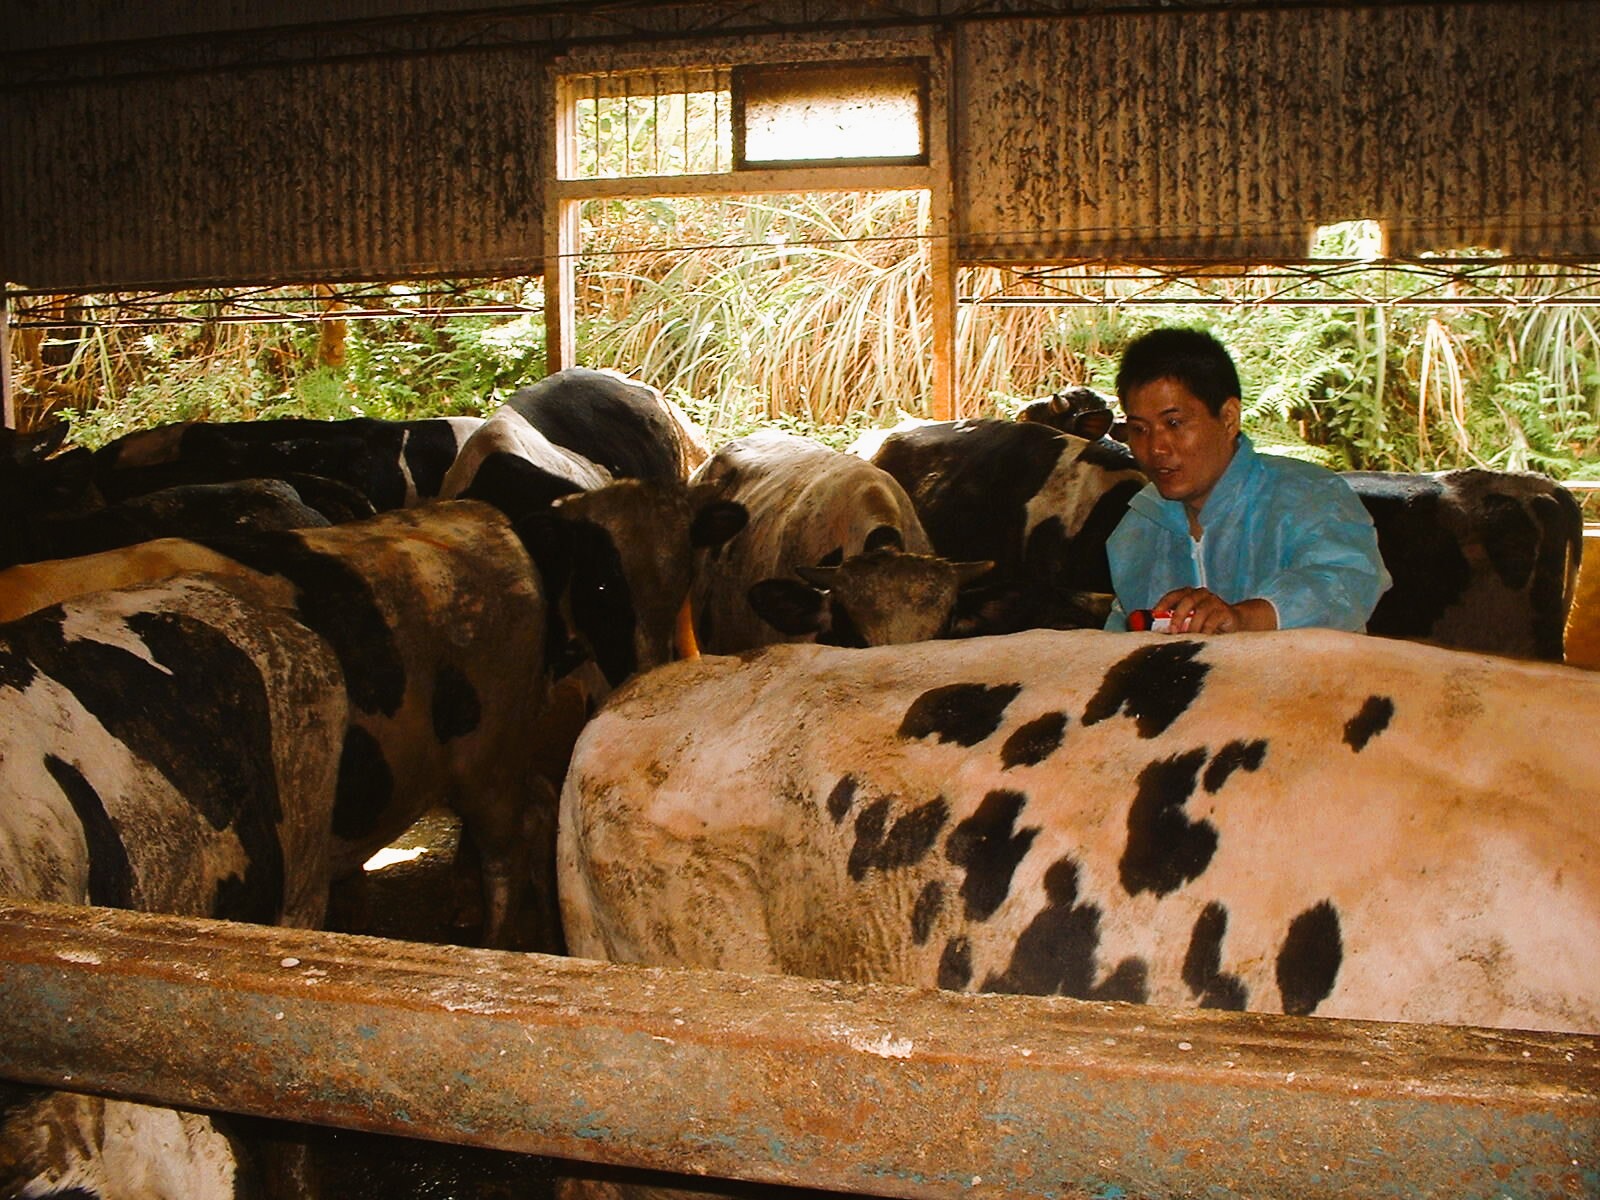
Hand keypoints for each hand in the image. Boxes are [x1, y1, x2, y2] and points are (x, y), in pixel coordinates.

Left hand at [1154, 588, 1276, 633]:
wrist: (1235, 622)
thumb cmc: (1206, 623)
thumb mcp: (1189, 622)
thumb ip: (1176, 624)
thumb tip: (1156, 636)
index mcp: (1189, 594)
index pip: (1173, 595)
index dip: (1163, 603)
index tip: (1155, 614)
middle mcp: (1201, 595)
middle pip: (1187, 600)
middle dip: (1178, 616)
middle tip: (1173, 630)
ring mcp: (1214, 602)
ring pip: (1201, 611)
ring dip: (1192, 626)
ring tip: (1188, 638)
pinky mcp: (1225, 612)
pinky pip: (1213, 621)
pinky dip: (1206, 631)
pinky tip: (1202, 639)